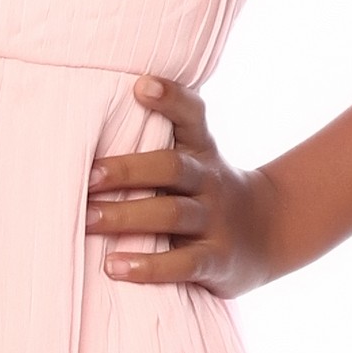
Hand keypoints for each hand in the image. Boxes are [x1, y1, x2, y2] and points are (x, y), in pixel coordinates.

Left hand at [83, 78, 285, 294]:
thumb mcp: (196, 159)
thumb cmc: (206, 191)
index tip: (140, 85)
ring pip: (172, 214)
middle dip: (127, 170)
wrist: (269, 233)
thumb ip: (157, 141)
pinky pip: (182, 263)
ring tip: (88, 220)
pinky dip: (148, 266)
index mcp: (201, 150)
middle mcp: (210, 180)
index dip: (170, 99)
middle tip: (87, 177)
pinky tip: (114, 266)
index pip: (192, 115)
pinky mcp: (217, 260)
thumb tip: (82, 125)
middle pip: (172, 167)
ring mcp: (215, 221)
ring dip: (126, 216)